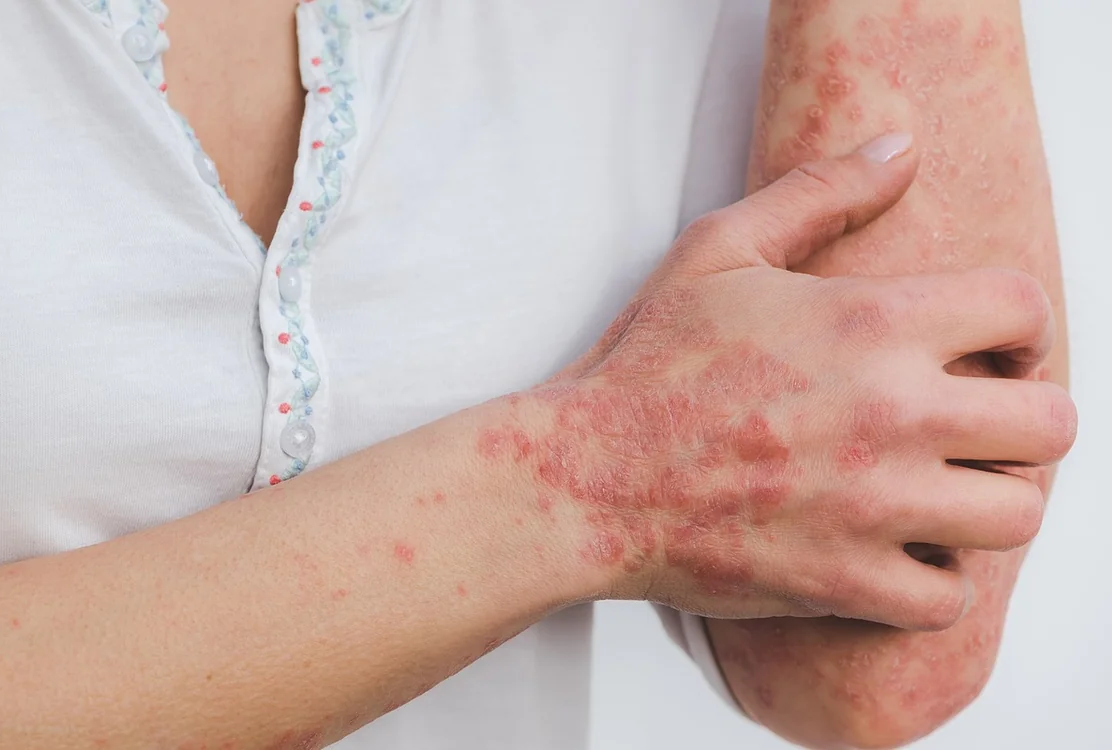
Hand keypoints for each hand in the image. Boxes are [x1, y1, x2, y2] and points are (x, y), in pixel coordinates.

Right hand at [484, 135, 1076, 629]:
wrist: (585, 476)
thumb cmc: (647, 364)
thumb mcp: (720, 251)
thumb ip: (820, 193)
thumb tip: (901, 147)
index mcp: (870, 325)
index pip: (1023, 310)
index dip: (1019, 326)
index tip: (987, 348)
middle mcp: (891, 415)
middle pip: (1050, 424)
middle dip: (1023, 417)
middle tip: (973, 421)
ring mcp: (873, 507)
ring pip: (1017, 516)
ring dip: (989, 500)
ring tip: (940, 487)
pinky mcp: (843, 580)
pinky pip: (946, 596)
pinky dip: (929, 577)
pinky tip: (890, 547)